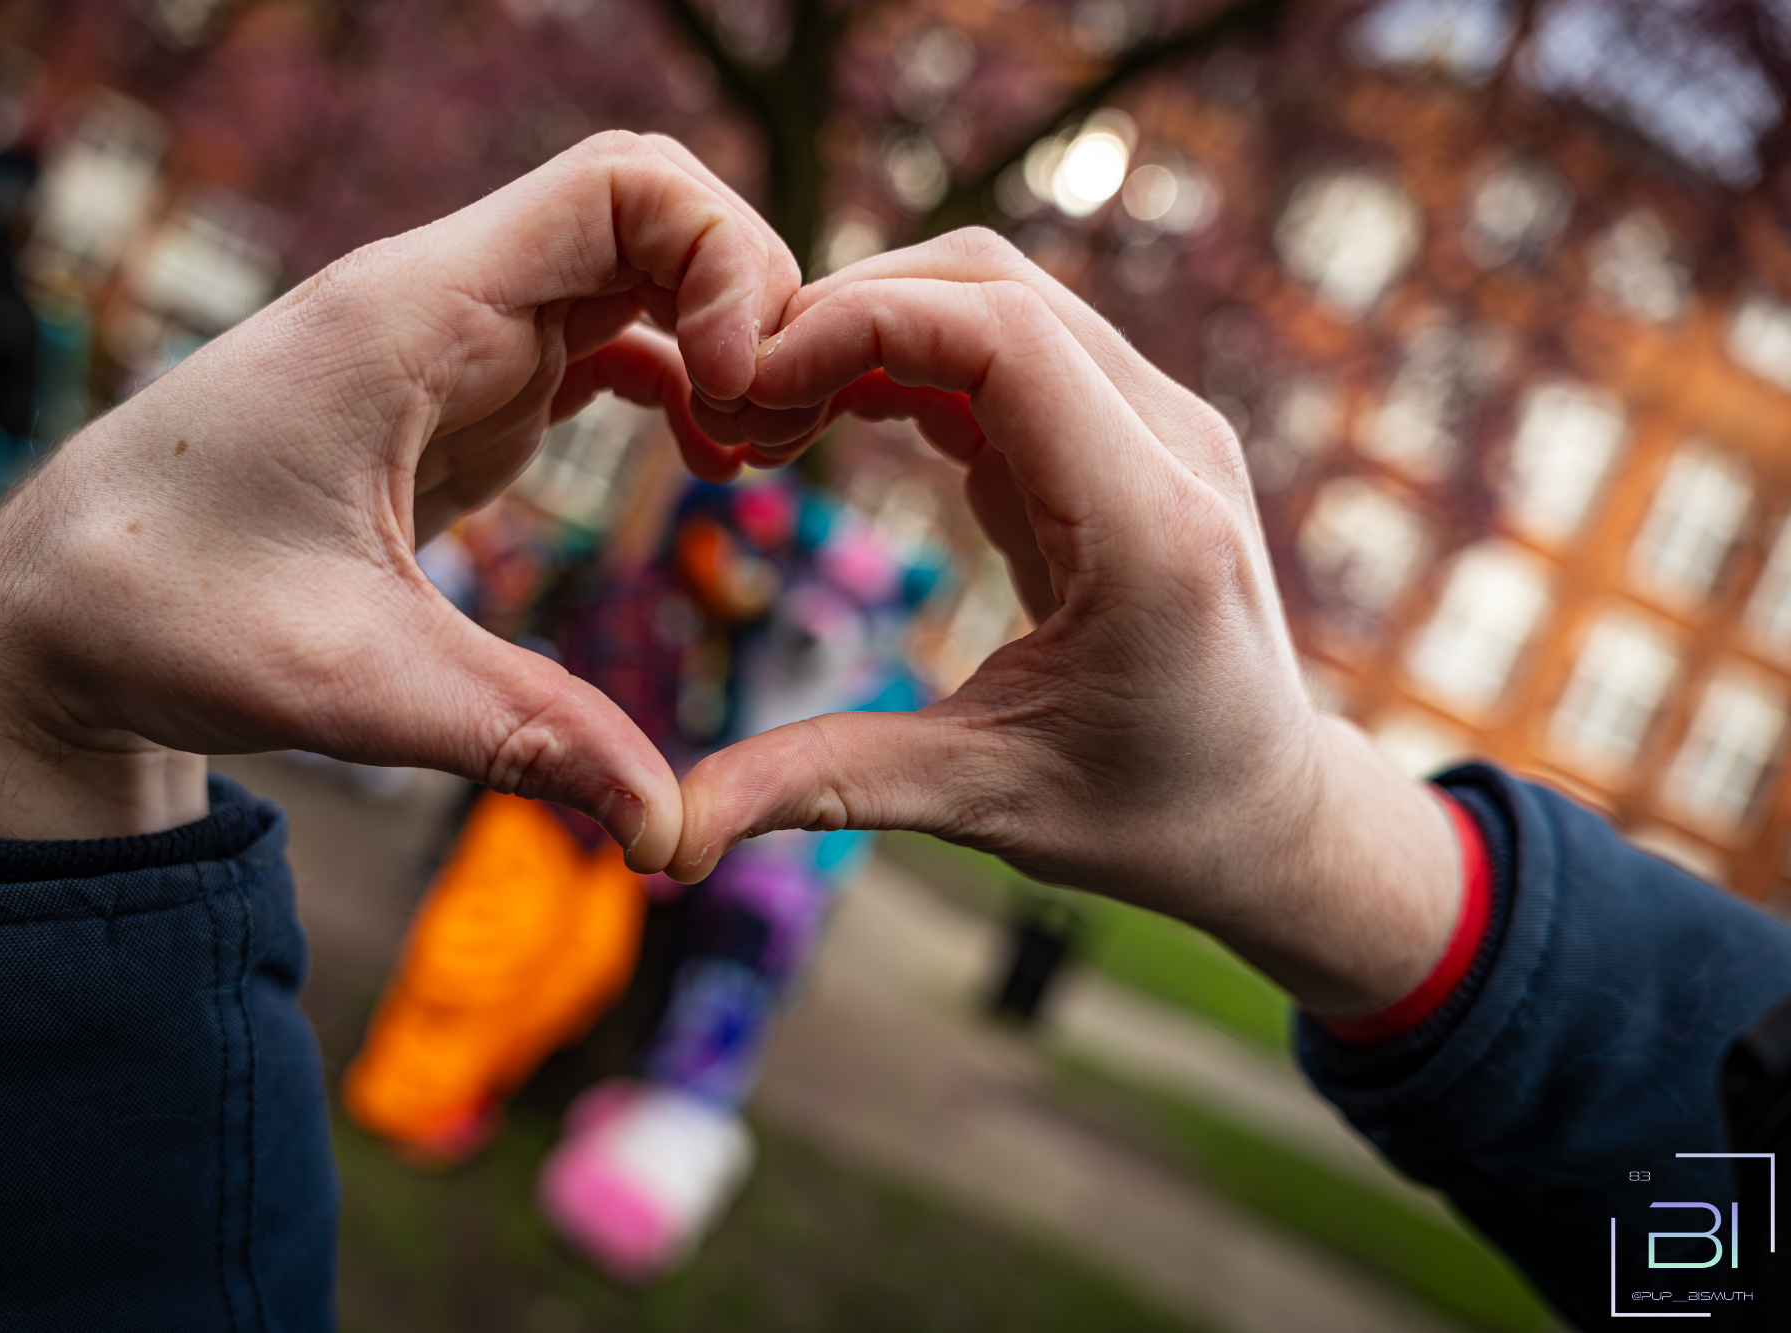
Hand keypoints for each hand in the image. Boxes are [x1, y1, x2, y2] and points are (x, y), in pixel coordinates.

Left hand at [0, 133, 799, 871]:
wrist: (50, 613)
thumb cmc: (164, 618)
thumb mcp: (355, 686)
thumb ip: (528, 740)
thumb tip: (672, 837)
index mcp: (408, 317)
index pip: (623, 187)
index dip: (727, 262)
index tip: (742, 393)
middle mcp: (436, 302)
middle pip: (652, 208)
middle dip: (751, 295)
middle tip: (777, 427)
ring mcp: (448, 341)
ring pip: (634, 263)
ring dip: (721, 332)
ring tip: (757, 446)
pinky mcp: (453, 394)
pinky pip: (599, 333)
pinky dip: (674, 369)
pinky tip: (704, 450)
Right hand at [671, 231, 1460, 1016]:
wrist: (1269, 813)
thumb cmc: (1148, 817)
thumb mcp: (985, 801)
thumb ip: (827, 786)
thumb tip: (668, 836)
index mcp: (1148, 529)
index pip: (1005, 337)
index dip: (861, 324)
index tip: (750, 384)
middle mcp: (1170, 446)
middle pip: (993, 286)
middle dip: (846, 313)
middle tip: (737, 401)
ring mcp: (1158, 429)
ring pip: (999, 299)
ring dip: (875, 329)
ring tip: (771, 412)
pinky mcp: (1127, 436)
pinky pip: (1010, 350)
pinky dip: (912, 362)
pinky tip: (834, 419)